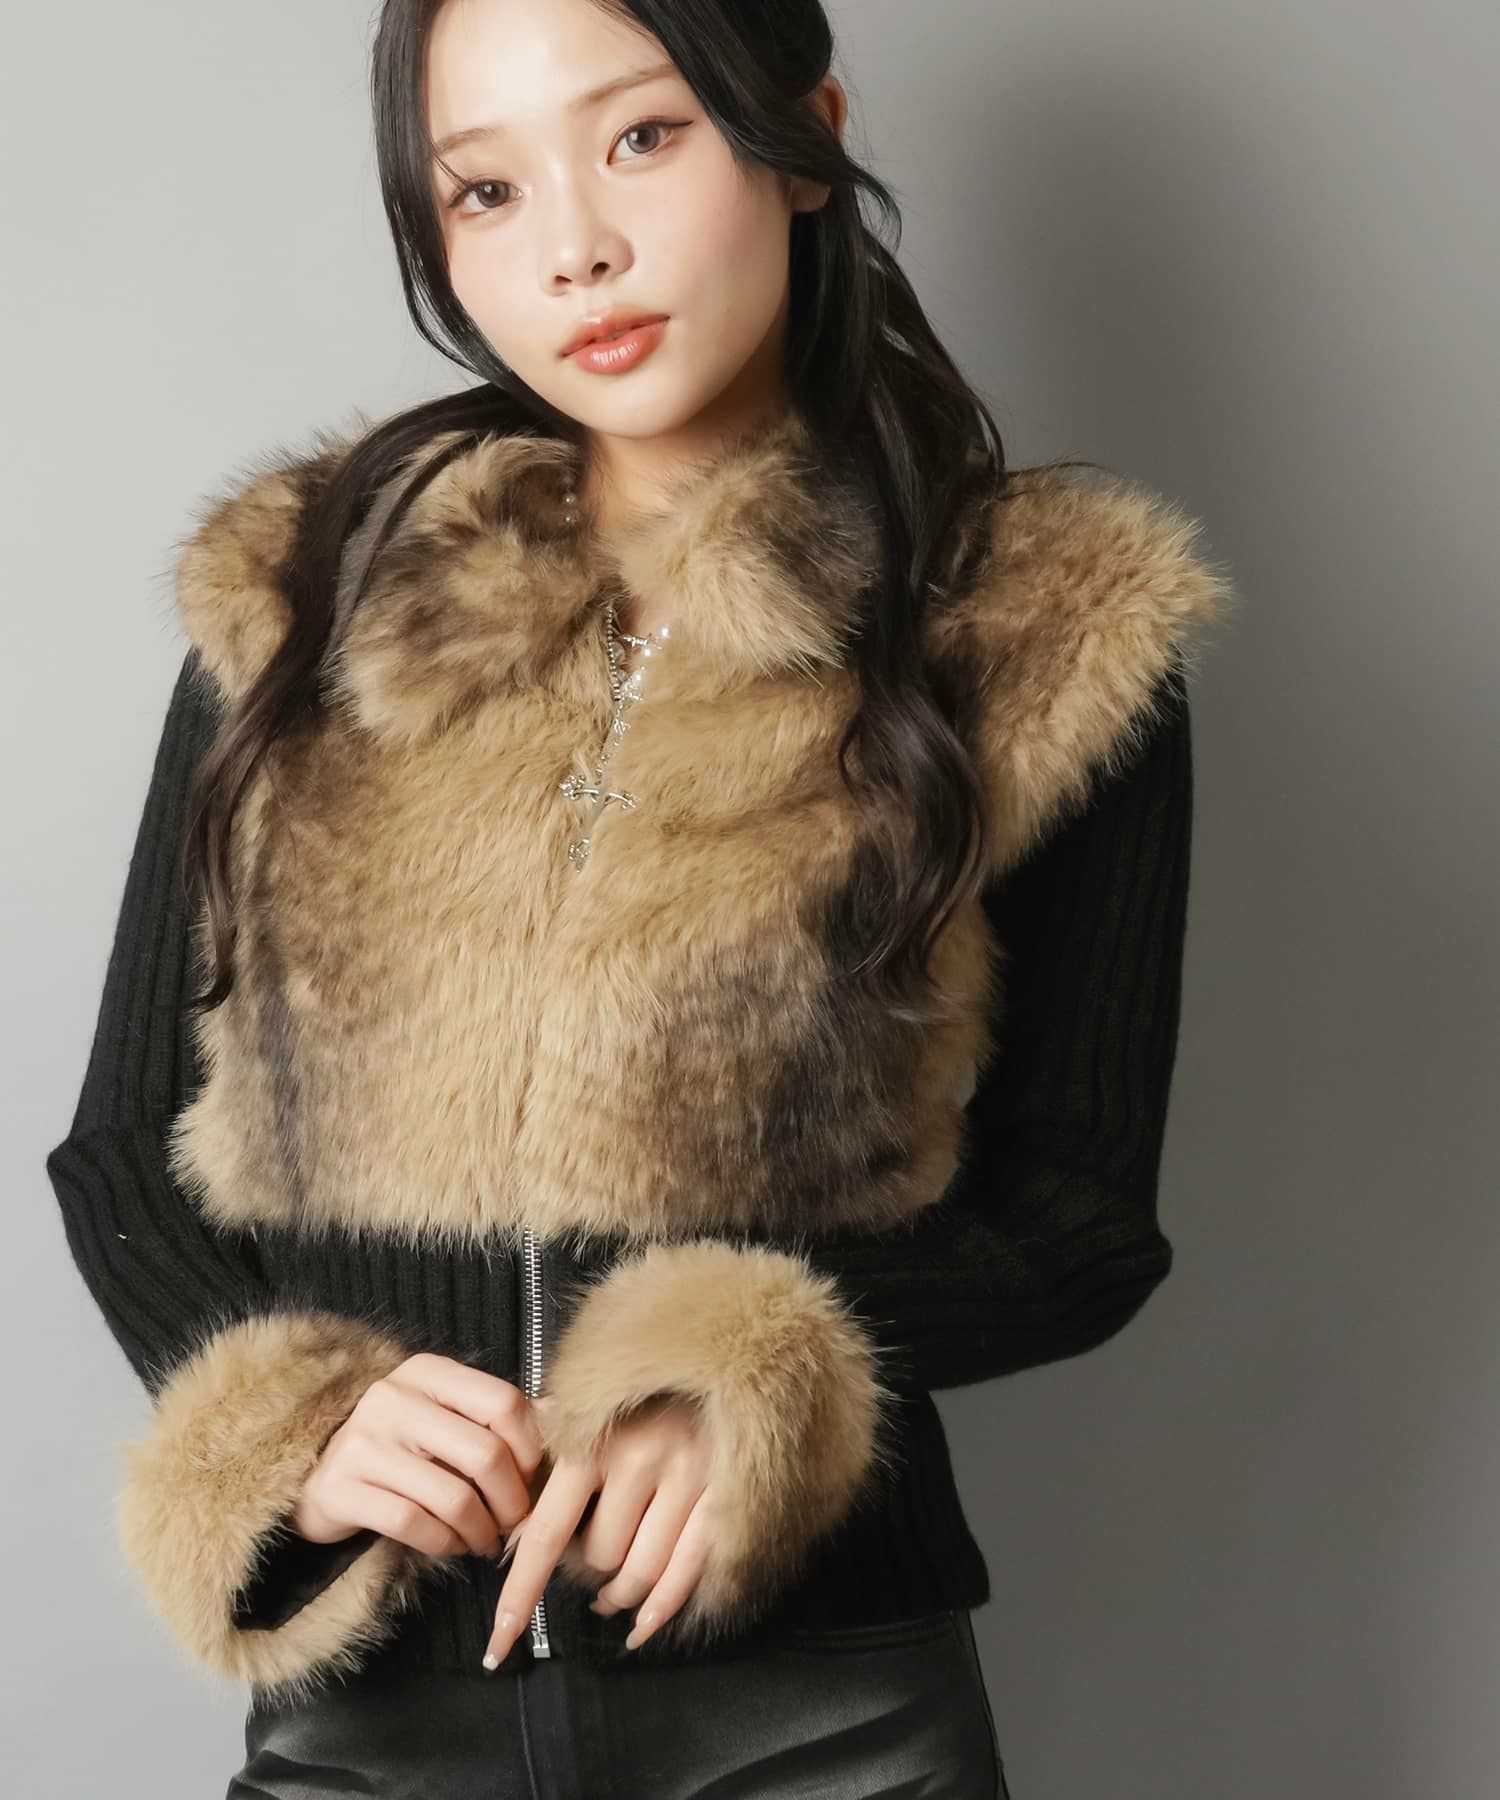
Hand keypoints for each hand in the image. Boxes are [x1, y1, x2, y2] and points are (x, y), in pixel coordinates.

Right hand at [291, 1353, 546, 1559]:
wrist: (320, 1475)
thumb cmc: (401, 1447)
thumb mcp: (443, 1416)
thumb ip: (494, 1418)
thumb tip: (562, 1419)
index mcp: (427, 1372)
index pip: (503, 1402)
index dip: (531, 1448)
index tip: (533, 1478)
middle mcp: (393, 1398)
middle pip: (485, 1454)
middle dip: (512, 1500)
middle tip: (515, 1522)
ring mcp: (364, 1442)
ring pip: (454, 1497)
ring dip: (481, 1530)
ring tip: (485, 1539)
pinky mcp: (342, 1488)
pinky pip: (415, 1524)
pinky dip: (445, 1542)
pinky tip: (452, 1545)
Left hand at [484, 1393, 711, 1665]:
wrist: (719, 1346)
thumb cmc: (638, 1383)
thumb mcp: (585, 1408)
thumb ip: (547, 1464)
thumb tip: (510, 1539)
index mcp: (593, 1438)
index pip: (547, 1533)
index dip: (520, 1594)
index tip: (498, 1644)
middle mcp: (640, 1458)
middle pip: (599, 1558)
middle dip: (590, 1568)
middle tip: (592, 1557)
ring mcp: (687, 1477)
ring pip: (641, 1572)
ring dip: (622, 1592)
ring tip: (613, 1592)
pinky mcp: (724, 1492)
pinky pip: (687, 1572)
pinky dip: (662, 1607)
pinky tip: (642, 1624)